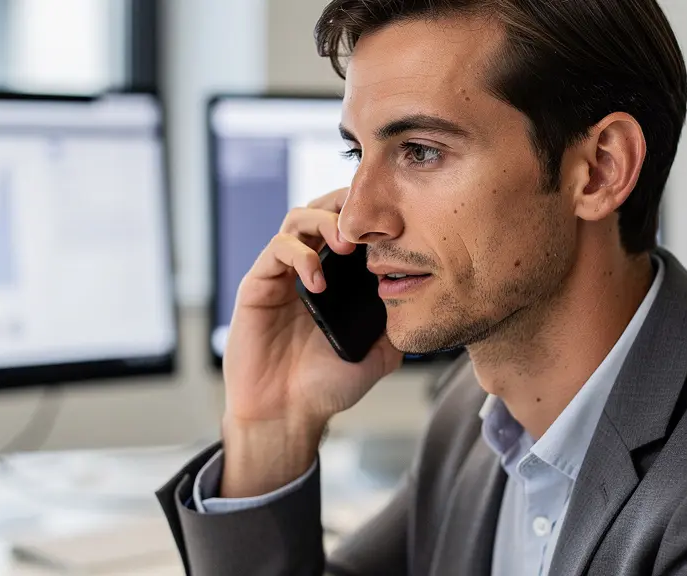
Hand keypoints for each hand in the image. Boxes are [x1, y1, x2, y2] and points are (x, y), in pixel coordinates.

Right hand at [219, 188, 402, 496]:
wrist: (287, 414)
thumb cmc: (327, 386)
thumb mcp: (380, 354)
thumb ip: (399, 323)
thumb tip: (427, 297)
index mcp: (340, 278)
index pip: (354, 226)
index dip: (373, 215)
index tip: (397, 223)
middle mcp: (311, 266)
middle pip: (325, 209)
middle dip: (347, 205)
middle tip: (369, 222)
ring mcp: (283, 273)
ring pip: (299, 218)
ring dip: (325, 221)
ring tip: (346, 244)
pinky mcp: (259, 284)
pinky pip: (277, 249)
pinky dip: (301, 255)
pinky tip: (318, 280)